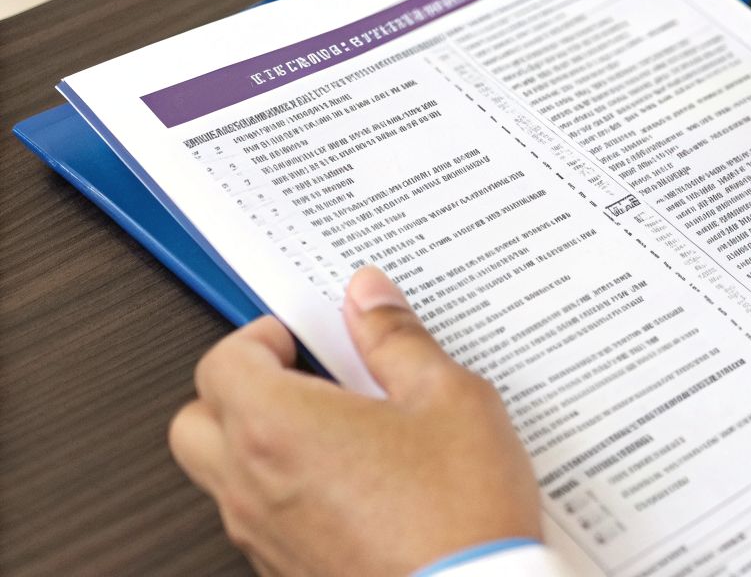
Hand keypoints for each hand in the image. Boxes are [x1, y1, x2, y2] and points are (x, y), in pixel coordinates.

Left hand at [168, 267, 541, 576]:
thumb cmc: (459, 511)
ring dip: (258, 442)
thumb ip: (398, 340)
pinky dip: (283, 490)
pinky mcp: (285, 570)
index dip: (261, 336)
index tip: (303, 334)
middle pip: (195, 420)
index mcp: (279, 426)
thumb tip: (369, 297)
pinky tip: (352, 482)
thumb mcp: (449, 397)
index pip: (222, 361)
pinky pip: (259, 518)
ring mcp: (263, 536)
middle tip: (301, 376)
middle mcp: (253, 484)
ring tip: (334, 428)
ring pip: (221, 475)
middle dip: (238, 389)